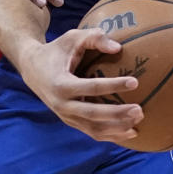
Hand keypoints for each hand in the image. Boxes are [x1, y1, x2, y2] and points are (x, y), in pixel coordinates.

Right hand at [18, 27, 142, 141]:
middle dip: (118, 114)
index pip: (91, 87)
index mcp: (61, 84)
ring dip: (118, 128)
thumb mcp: (72, 38)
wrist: (32, 69)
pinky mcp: (71, 122)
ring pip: (94, 128)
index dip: (113, 85)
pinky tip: (131, 133)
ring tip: (139, 121)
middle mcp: (62, 105)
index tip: (135, 82)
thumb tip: (118, 48)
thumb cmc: (56, 50)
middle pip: (93, 114)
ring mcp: (66, 116)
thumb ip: (94, 38)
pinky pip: (92, 132)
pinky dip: (112, 135)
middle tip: (140, 109)